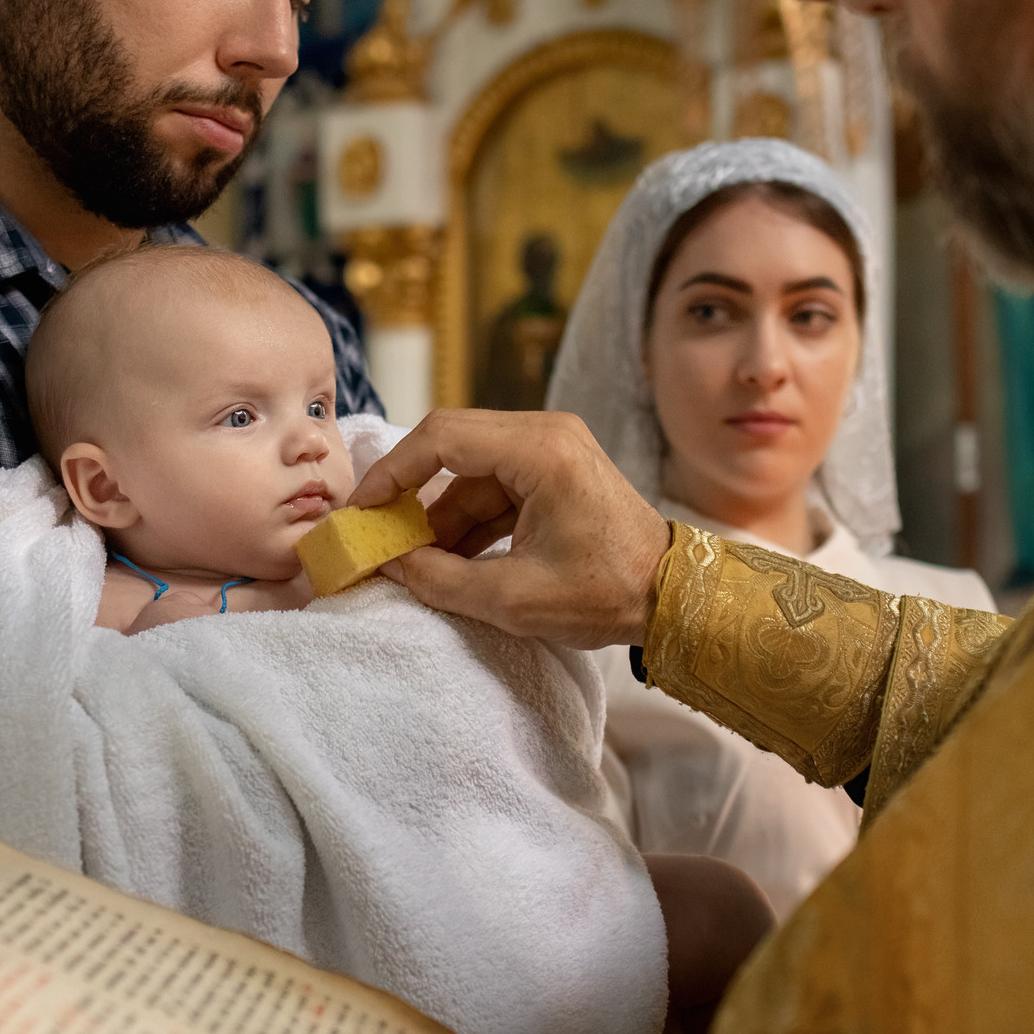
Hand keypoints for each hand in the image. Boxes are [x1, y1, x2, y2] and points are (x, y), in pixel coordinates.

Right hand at [348, 410, 669, 647]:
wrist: (672, 597)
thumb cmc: (607, 593)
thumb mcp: (513, 598)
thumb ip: (440, 578)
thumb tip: (388, 565)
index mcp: (541, 450)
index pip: (442, 438)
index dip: (392, 472)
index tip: (362, 510)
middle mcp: (545, 434)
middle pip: (451, 445)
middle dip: (409, 491)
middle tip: (376, 531)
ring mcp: (551, 450)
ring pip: (469, 471)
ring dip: (438, 514)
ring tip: (409, 559)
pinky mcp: (553, 473)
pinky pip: (492, 486)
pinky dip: (466, 520)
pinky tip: (445, 558)